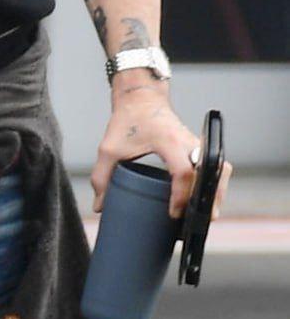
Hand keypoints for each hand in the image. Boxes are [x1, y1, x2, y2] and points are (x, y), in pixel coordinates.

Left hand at [91, 72, 232, 218]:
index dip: (181, 196)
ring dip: (215, 192)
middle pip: (209, 174)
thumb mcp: (110, 148)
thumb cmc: (127, 120)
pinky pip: (216, 166)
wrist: (140, 97)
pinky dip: (214, 183)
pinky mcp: (199, 146)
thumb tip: (100, 206)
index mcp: (168, 141)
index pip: (183, 172)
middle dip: (207, 200)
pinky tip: (206, 198)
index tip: (174, 213)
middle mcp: (188, 141)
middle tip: (196, 220)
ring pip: (218, 170)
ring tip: (203, 214)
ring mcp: (197, 143)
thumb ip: (102, 177)